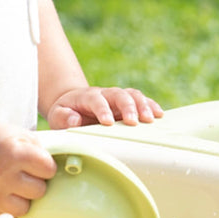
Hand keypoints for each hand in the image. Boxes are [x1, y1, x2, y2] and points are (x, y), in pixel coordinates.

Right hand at [0, 123, 56, 216]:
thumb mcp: (22, 136)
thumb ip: (41, 152)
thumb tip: (68, 169)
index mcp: (15, 153)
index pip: (48, 170)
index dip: (46, 166)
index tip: (39, 163)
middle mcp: (3, 175)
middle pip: (39, 192)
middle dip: (36, 183)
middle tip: (25, 174)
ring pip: (24, 209)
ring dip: (24, 198)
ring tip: (15, 185)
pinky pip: (7, 215)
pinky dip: (9, 205)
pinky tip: (4, 191)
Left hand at [46, 87, 163, 129]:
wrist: (72, 105)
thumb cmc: (66, 114)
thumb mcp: (58, 116)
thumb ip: (63, 118)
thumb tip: (74, 120)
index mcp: (87, 97)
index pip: (96, 100)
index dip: (102, 110)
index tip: (108, 122)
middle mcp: (105, 94)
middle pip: (119, 94)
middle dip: (127, 107)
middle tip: (134, 122)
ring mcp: (117, 98)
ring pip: (133, 95)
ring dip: (143, 105)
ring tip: (151, 119)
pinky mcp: (127, 104)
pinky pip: (141, 101)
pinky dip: (151, 106)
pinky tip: (160, 115)